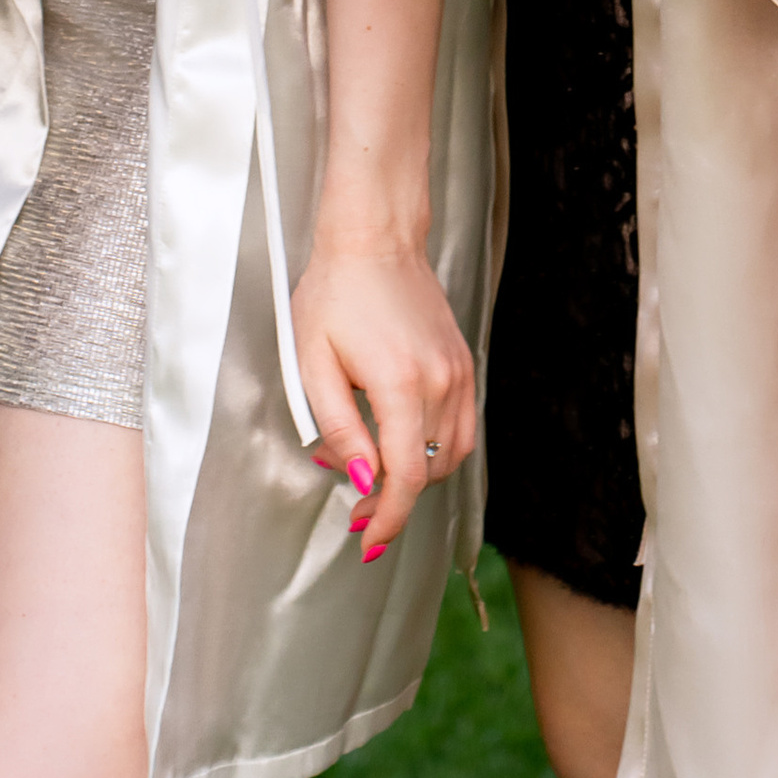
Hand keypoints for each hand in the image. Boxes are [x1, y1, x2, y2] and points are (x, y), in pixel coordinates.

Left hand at [293, 234, 477, 563]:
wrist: (375, 239)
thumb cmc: (335, 294)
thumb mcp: (314, 364)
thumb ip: (339, 429)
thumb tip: (361, 481)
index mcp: (401, 384)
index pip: (406, 477)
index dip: (389, 519)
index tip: (369, 539)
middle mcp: (440, 381)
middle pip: (429, 472)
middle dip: (394, 498)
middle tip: (355, 502)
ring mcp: (458, 370)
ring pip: (452, 453)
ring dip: (417, 475)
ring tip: (377, 472)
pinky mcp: (462, 361)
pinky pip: (461, 424)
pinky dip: (436, 447)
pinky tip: (403, 442)